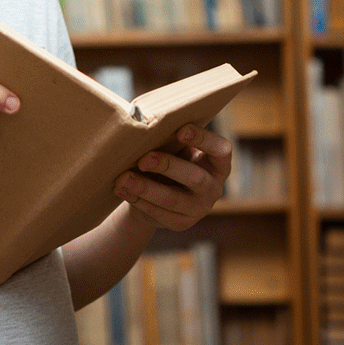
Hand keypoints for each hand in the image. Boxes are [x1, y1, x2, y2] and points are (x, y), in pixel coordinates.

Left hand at [113, 124, 231, 230]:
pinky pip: (158, 212)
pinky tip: (122, 189)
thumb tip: (147, 121)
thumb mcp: (178, 148)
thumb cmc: (171, 158)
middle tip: (143, 159)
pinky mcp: (180, 223)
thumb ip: (172, 138)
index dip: (203, 140)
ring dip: (146, 188)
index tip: (181, 130)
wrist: (161, 192)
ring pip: (172, 199)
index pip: (221, 150)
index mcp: (218, 163)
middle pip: (195, 178)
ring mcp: (199, 208)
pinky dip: (137, 200)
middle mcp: (213, 188)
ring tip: (123, 178)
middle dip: (167, 166)